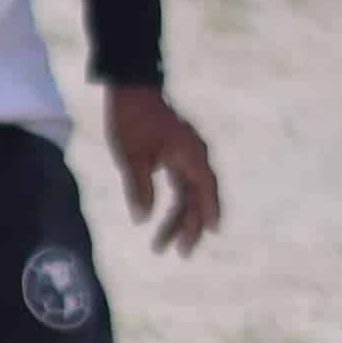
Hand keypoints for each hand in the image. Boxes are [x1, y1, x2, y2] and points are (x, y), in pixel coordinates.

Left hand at [104, 85, 221, 255]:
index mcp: (190, 155)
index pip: (205, 189)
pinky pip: (182, 184)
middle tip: (181, 253)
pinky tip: (163, 218)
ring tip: (161, 245)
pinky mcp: (176, 153)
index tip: (210, 232)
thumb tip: (143, 219)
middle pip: (198, 196)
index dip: (209, 212)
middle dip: (190, 225)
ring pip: (189, 193)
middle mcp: (194, 156)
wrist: (130, 89)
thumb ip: (139, 188)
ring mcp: (186, 155)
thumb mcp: (132, 157)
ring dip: (179, 218)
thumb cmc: (132, 120)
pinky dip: (176, 203)